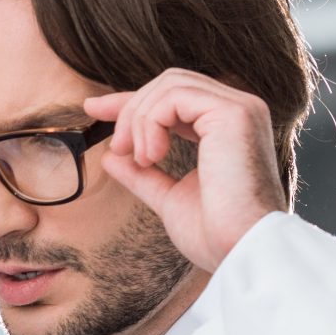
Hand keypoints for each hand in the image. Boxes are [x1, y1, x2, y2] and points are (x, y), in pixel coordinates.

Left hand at [85, 69, 286, 271]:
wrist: (241, 251)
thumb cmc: (216, 234)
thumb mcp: (170, 198)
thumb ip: (144, 174)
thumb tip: (111, 156)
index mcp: (227, 128)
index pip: (174, 98)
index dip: (131, 101)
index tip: (94, 108)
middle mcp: (239, 110)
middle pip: (169, 83)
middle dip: (130, 108)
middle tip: (117, 147)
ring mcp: (240, 108)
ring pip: (169, 85)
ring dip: (139, 120)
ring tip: (140, 159)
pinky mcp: (234, 113)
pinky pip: (174, 97)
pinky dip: (151, 123)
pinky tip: (152, 156)